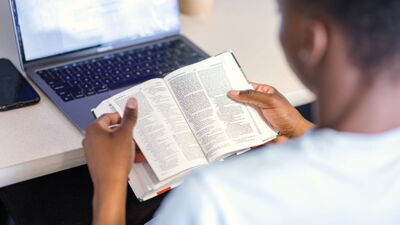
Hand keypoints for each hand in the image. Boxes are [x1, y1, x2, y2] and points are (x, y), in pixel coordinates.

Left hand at [83, 98, 138, 224]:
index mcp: (94, 129)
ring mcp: (93, 150)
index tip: (131, 121)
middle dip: (126, 133)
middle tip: (135, 136)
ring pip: (113, 141)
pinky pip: (112, 151)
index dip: (123, 118)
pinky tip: (133, 157)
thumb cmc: (114, 161)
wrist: (110, 184)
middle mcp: (90, 138)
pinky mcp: (98, 160)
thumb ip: (129, 117)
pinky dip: (122, 152)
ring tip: (136, 148)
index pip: (109, 116)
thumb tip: (131, 103)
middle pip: (112, 129)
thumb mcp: (126, 134)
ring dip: (126, 143)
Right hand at [228, 82, 314, 137]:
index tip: (223, 87)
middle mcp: (259, 104)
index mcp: (264, 93)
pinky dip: (238, 127)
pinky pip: (243, 127)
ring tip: (222, 115)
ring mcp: (256, 116)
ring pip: (240, 115)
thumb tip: (235, 92)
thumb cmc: (288, 116)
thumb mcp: (269, 101)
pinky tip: (232, 127)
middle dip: (231, 102)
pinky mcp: (254, 128)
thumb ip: (252, 95)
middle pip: (241, 101)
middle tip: (219, 102)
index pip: (246, 87)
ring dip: (233, 116)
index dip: (236, 86)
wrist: (294, 136)